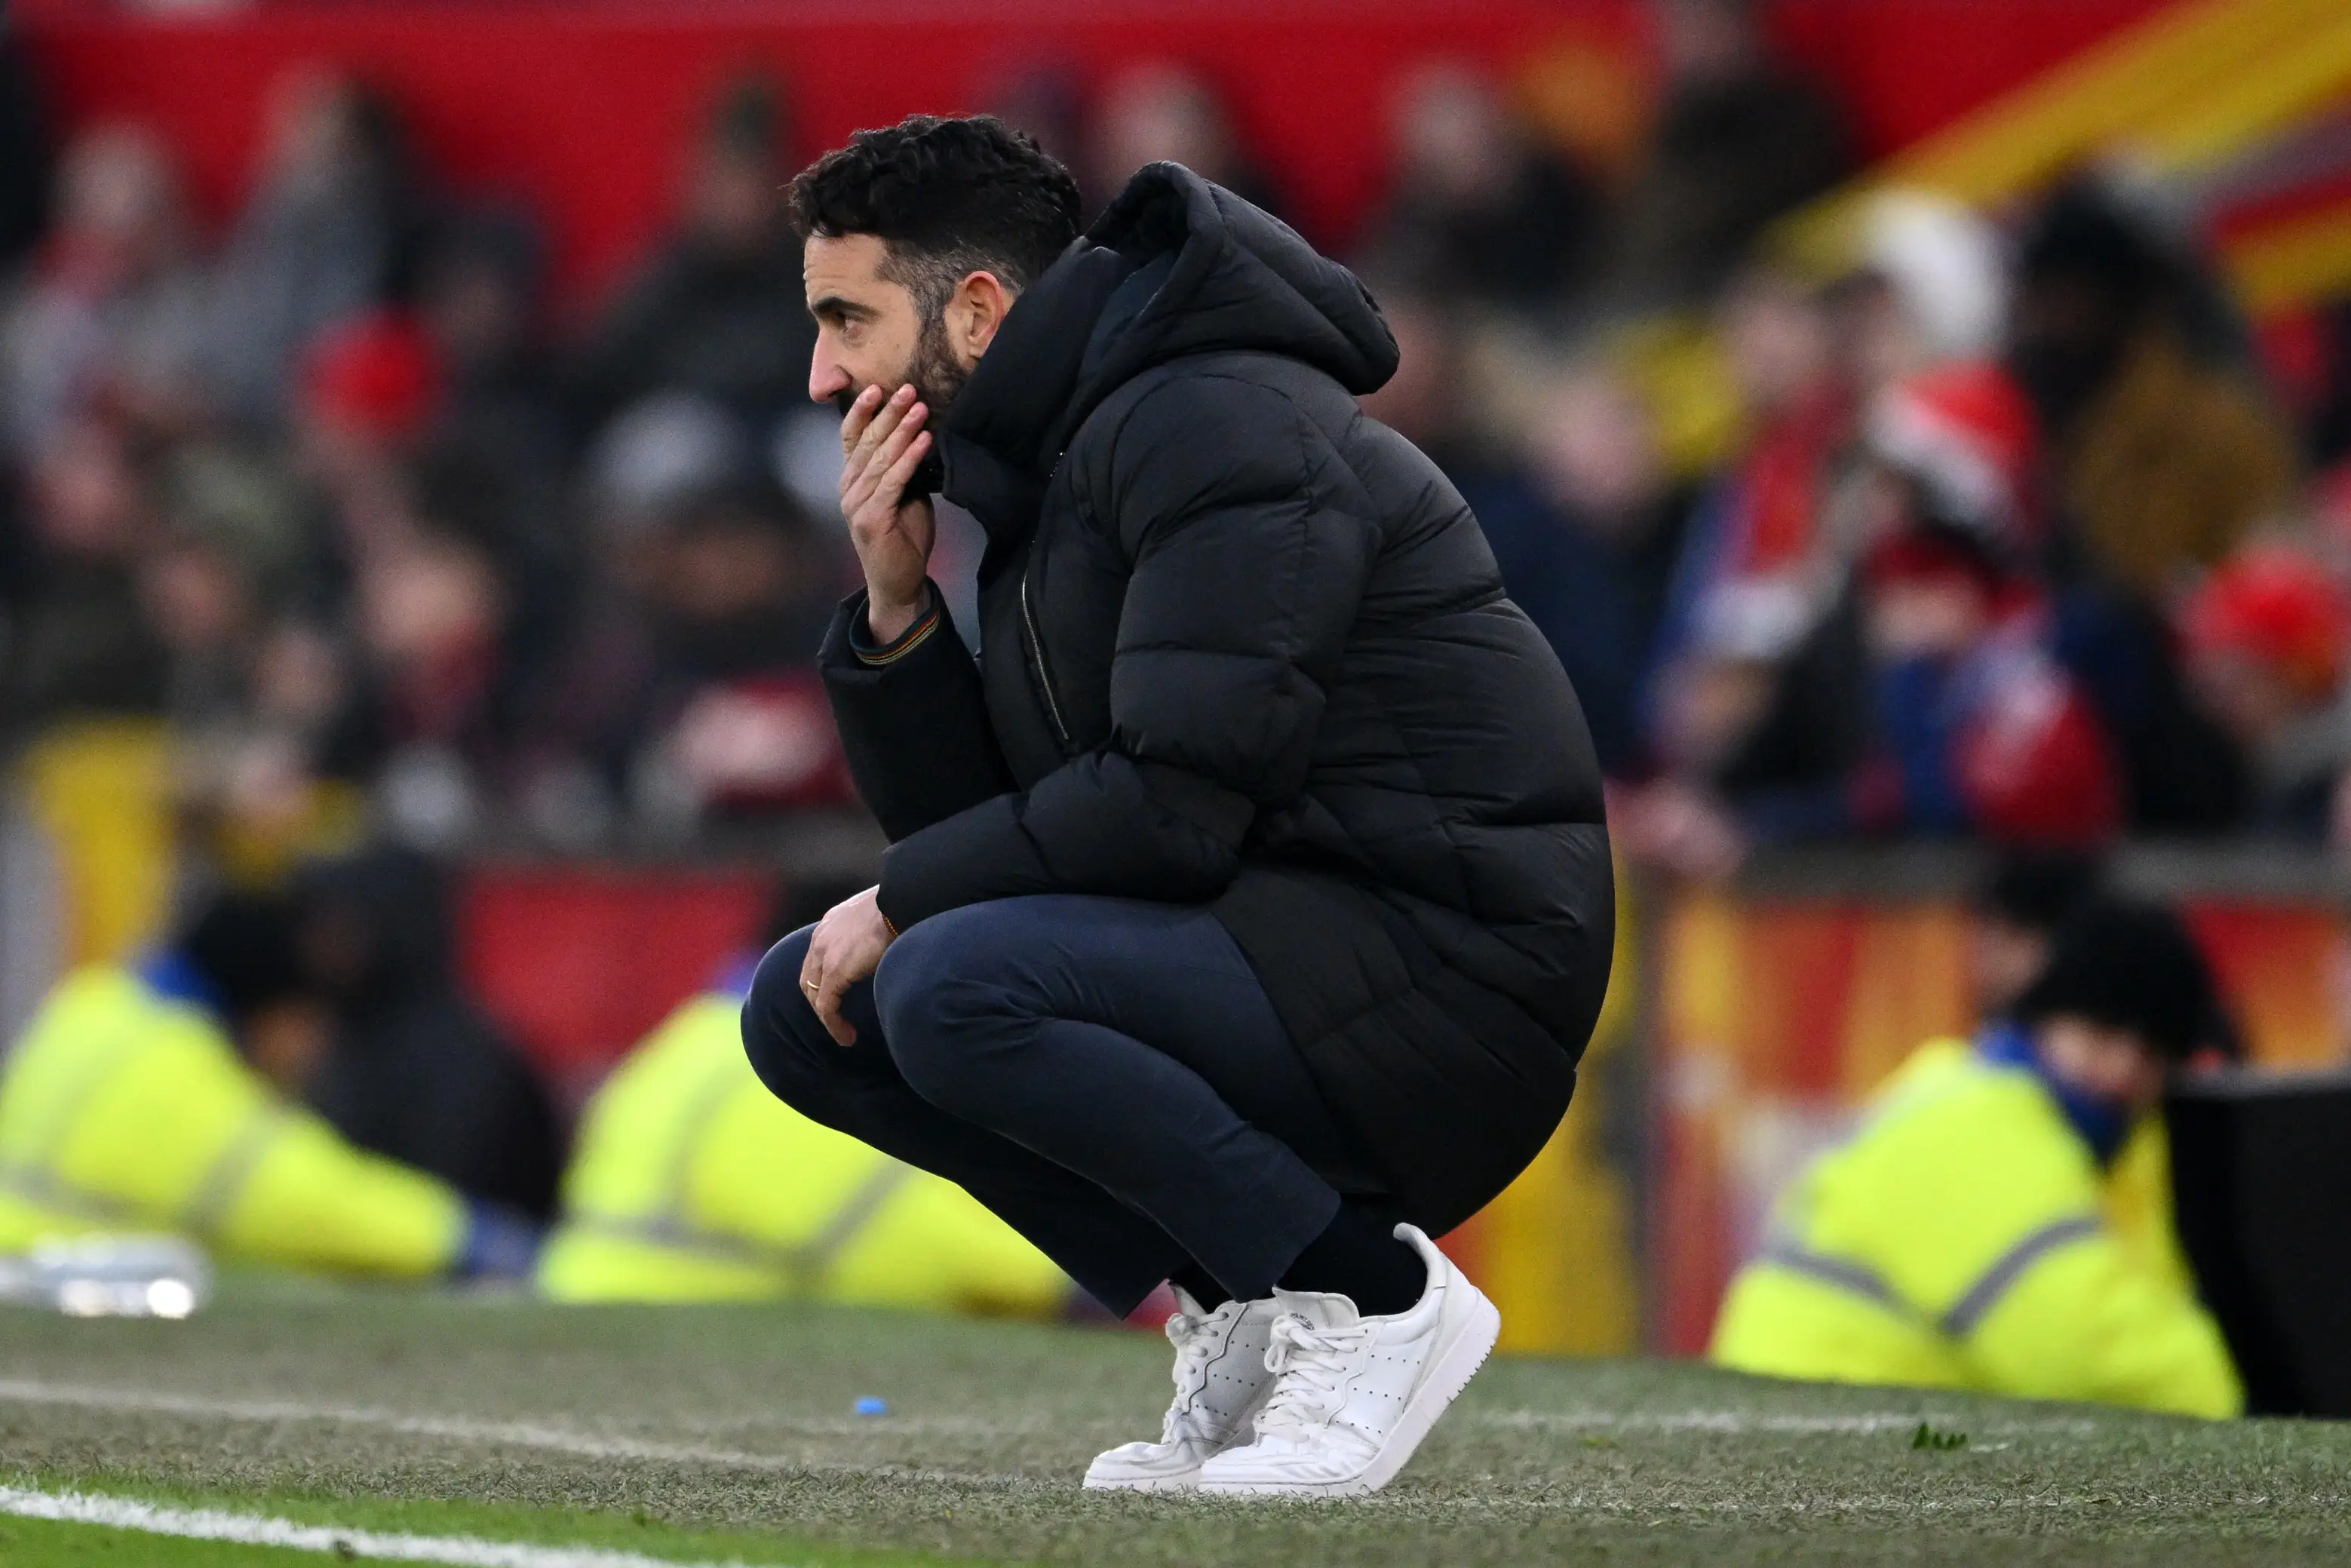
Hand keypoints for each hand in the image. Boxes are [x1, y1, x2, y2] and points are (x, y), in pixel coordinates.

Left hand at [799, 885, 895, 1044]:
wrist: (902, 901)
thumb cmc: (901, 906)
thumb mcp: (879, 916)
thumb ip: (873, 931)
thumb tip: (887, 941)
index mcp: (831, 923)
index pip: (817, 958)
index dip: (823, 981)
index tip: (840, 997)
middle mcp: (821, 938)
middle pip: (808, 979)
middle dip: (819, 1002)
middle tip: (837, 1019)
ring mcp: (824, 954)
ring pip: (814, 996)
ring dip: (827, 1018)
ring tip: (844, 1034)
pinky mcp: (835, 972)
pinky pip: (827, 1006)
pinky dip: (834, 1025)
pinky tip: (847, 1037)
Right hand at [839, 384, 936, 641]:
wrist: (899, 582)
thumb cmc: (903, 537)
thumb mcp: (904, 494)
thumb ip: (902, 468)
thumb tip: (919, 434)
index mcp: (852, 478)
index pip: (851, 436)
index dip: (861, 410)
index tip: (876, 386)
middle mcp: (848, 487)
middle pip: (867, 441)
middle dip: (888, 413)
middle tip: (909, 389)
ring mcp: (856, 503)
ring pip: (880, 458)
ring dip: (902, 431)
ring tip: (920, 408)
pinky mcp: (871, 519)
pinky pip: (892, 481)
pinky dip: (909, 459)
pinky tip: (923, 442)